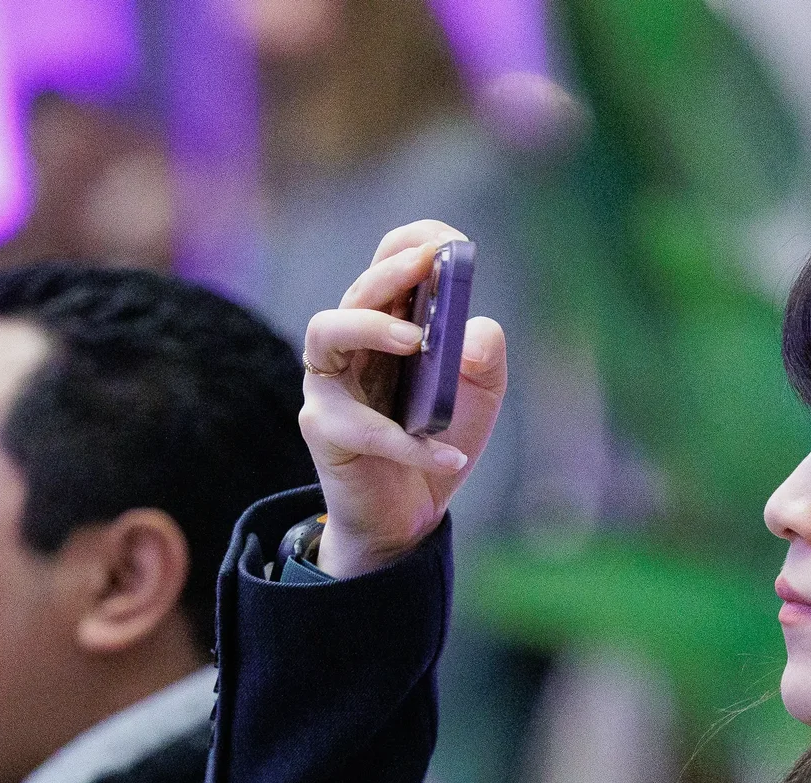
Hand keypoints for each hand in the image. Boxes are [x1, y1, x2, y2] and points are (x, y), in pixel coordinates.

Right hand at [299, 219, 508, 577]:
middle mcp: (350, 343)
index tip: (450, 242)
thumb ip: (486, 356)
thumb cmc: (438, 436)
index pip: (387, 262)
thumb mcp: (480, 393)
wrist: (409, 512)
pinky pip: (365, 428)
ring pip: (327, 331)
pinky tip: (451, 456)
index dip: (413, 244)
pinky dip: (412, 444)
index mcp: (387, 321)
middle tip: (428, 266)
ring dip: (370, 326)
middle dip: (392, 271)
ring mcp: (329, 383)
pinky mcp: (324, 430)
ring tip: (416, 341)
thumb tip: (469, 336)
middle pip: (357, 289)